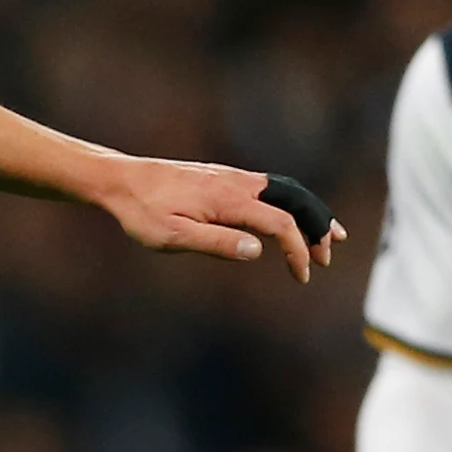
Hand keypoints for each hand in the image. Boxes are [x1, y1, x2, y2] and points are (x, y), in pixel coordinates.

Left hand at [93, 157, 345, 281]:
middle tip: (329, 255)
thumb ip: (217, 242)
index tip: (304, 275)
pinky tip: (291, 215)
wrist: (122, 180)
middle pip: (295, 200)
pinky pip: (271, 186)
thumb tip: (258, 250)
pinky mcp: (225, 176)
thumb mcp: (173, 237)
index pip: (280, 224)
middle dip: (317, 227)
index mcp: (230, 200)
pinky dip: (290, 202)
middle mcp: (238, 183)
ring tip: (327, 234)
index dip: (299, 249)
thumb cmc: (143, 212)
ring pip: (286, 191)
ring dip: (309, 212)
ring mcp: (233, 177)